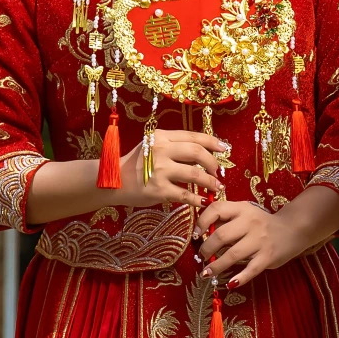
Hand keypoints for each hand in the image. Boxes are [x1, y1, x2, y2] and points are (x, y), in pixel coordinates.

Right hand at [111, 126, 228, 209]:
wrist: (113, 182)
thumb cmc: (136, 164)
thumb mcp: (152, 146)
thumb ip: (173, 145)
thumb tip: (203, 151)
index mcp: (161, 137)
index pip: (193, 136)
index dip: (213, 142)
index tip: (224, 148)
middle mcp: (161, 151)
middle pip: (197, 153)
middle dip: (213, 163)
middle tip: (218, 171)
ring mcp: (160, 171)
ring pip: (195, 174)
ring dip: (210, 182)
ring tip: (216, 187)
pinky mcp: (159, 190)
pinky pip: (185, 195)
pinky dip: (198, 199)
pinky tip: (204, 201)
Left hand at [196, 196, 292, 288]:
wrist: (293, 229)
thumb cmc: (262, 223)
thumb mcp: (245, 214)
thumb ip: (226, 220)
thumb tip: (201, 232)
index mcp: (242, 209)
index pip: (216, 209)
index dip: (202, 221)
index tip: (196, 234)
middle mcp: (250, 223)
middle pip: (221, 235)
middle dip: (206, 249)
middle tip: (202, 257)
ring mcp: (260, 240)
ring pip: (233, 255)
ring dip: (216, 266)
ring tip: (207, 273)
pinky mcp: (268, 257)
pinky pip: (251, 269)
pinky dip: (239, 278)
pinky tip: (229, 283)